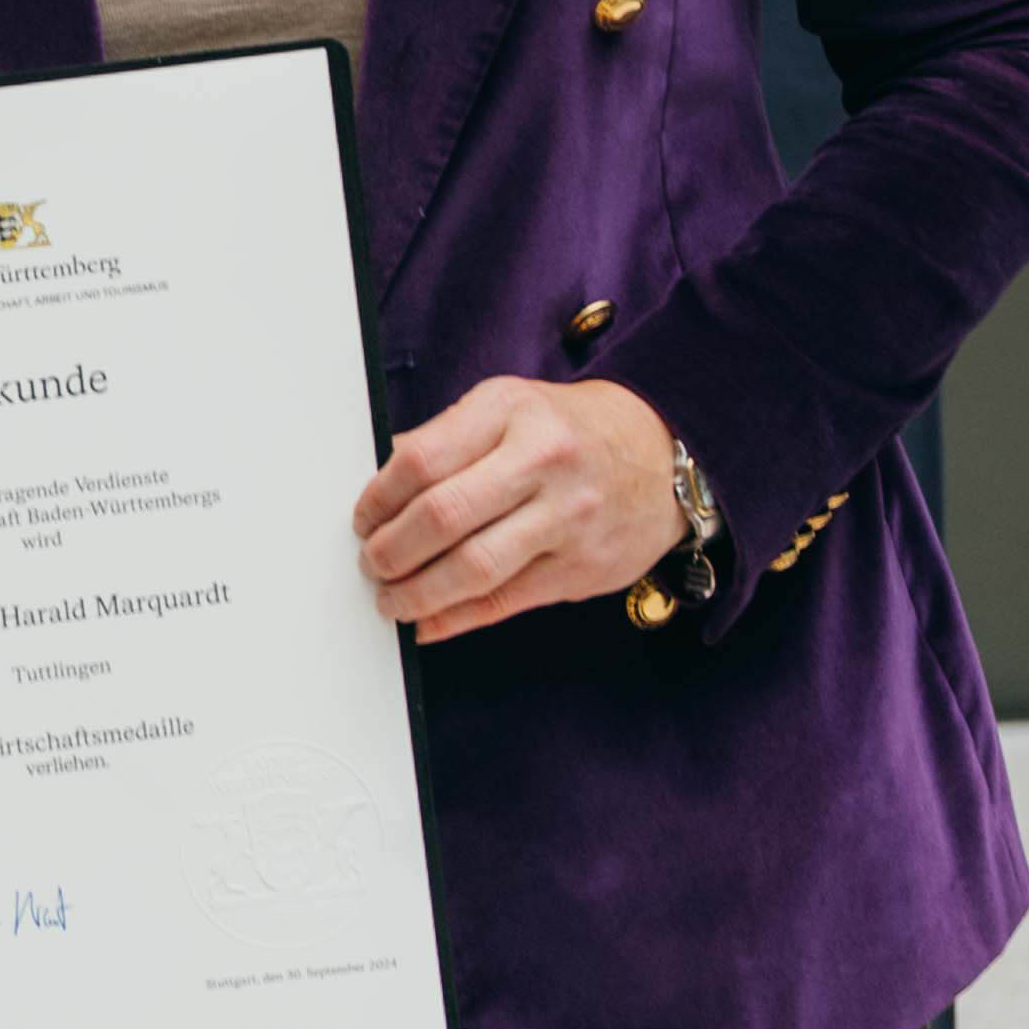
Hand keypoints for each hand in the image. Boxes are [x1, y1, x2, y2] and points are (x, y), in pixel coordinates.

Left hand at [352, 377, 682, 644]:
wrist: (664, 455)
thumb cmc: (571, 430)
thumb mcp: (509, 406)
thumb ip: (448, 439)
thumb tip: (383, 482)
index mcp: (511, 411)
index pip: (422, 460)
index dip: (379, 498)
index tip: (364, 518)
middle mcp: (541, 462)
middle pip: (442, 516)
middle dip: (391, 550)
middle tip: (372, 563)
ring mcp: (566, 518)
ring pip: (473, 568)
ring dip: (417, 592)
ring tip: (391, 599)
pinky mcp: (582, 568)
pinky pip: (505, 602)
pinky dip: (456, 619)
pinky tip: (429, 622)